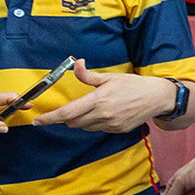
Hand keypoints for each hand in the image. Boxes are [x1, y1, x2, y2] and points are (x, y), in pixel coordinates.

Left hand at [32, 60, 172, 131]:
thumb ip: (88, 75)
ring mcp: (111, 124)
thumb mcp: (110, 77)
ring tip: (93, 108)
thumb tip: (76, 63)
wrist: (156, 97)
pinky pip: (97, 129)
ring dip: (81, 120)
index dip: (50, 118)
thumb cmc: (133, 85)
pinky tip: (105, 113)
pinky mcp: (117, 130)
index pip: (67, 113)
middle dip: (66, 117)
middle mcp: (103, 115)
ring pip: (84, 127)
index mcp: (98, 100)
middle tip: (70, 108)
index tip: (38, 121)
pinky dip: (94, 123)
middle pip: (73, 122)